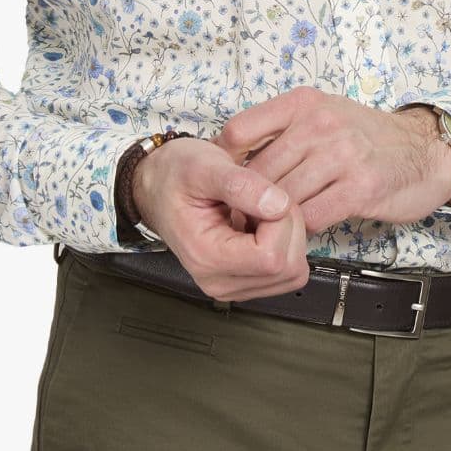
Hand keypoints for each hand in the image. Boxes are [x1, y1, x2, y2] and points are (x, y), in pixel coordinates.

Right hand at [132, 134, 311, 302]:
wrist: (157, 185)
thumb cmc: (174, 175)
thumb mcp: (204, 165)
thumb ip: (240, 184)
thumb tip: (279, 205)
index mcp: (207, 258)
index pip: (271, 257)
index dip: (281, 221)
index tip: (264, 195)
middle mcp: (220, 281)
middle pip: (288, 268)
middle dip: (289, 226)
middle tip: (264, 199)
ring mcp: (233, 285)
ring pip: (293, 273)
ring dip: (288, 235)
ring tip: (260, 210)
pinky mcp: (244, 281)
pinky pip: (286, 271)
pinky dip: (285, 243)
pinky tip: (261, 222)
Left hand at [210, 88, 450, 236]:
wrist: (425, 152)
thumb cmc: (366, 137)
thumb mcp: (323, 114)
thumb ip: (281, 130)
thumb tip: (231, 161)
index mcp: (303, 103)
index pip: (239, 131)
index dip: (224, 164)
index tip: (224, 185)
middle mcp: (321, 123)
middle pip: (258, 172)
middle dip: (245, 201)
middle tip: (239, 219)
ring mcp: (343, 154)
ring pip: (282, 197)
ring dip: (272, 219)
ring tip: (267, 228)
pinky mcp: (361, 188)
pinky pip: (311, 216)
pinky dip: (302, 228)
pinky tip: (303, 228)